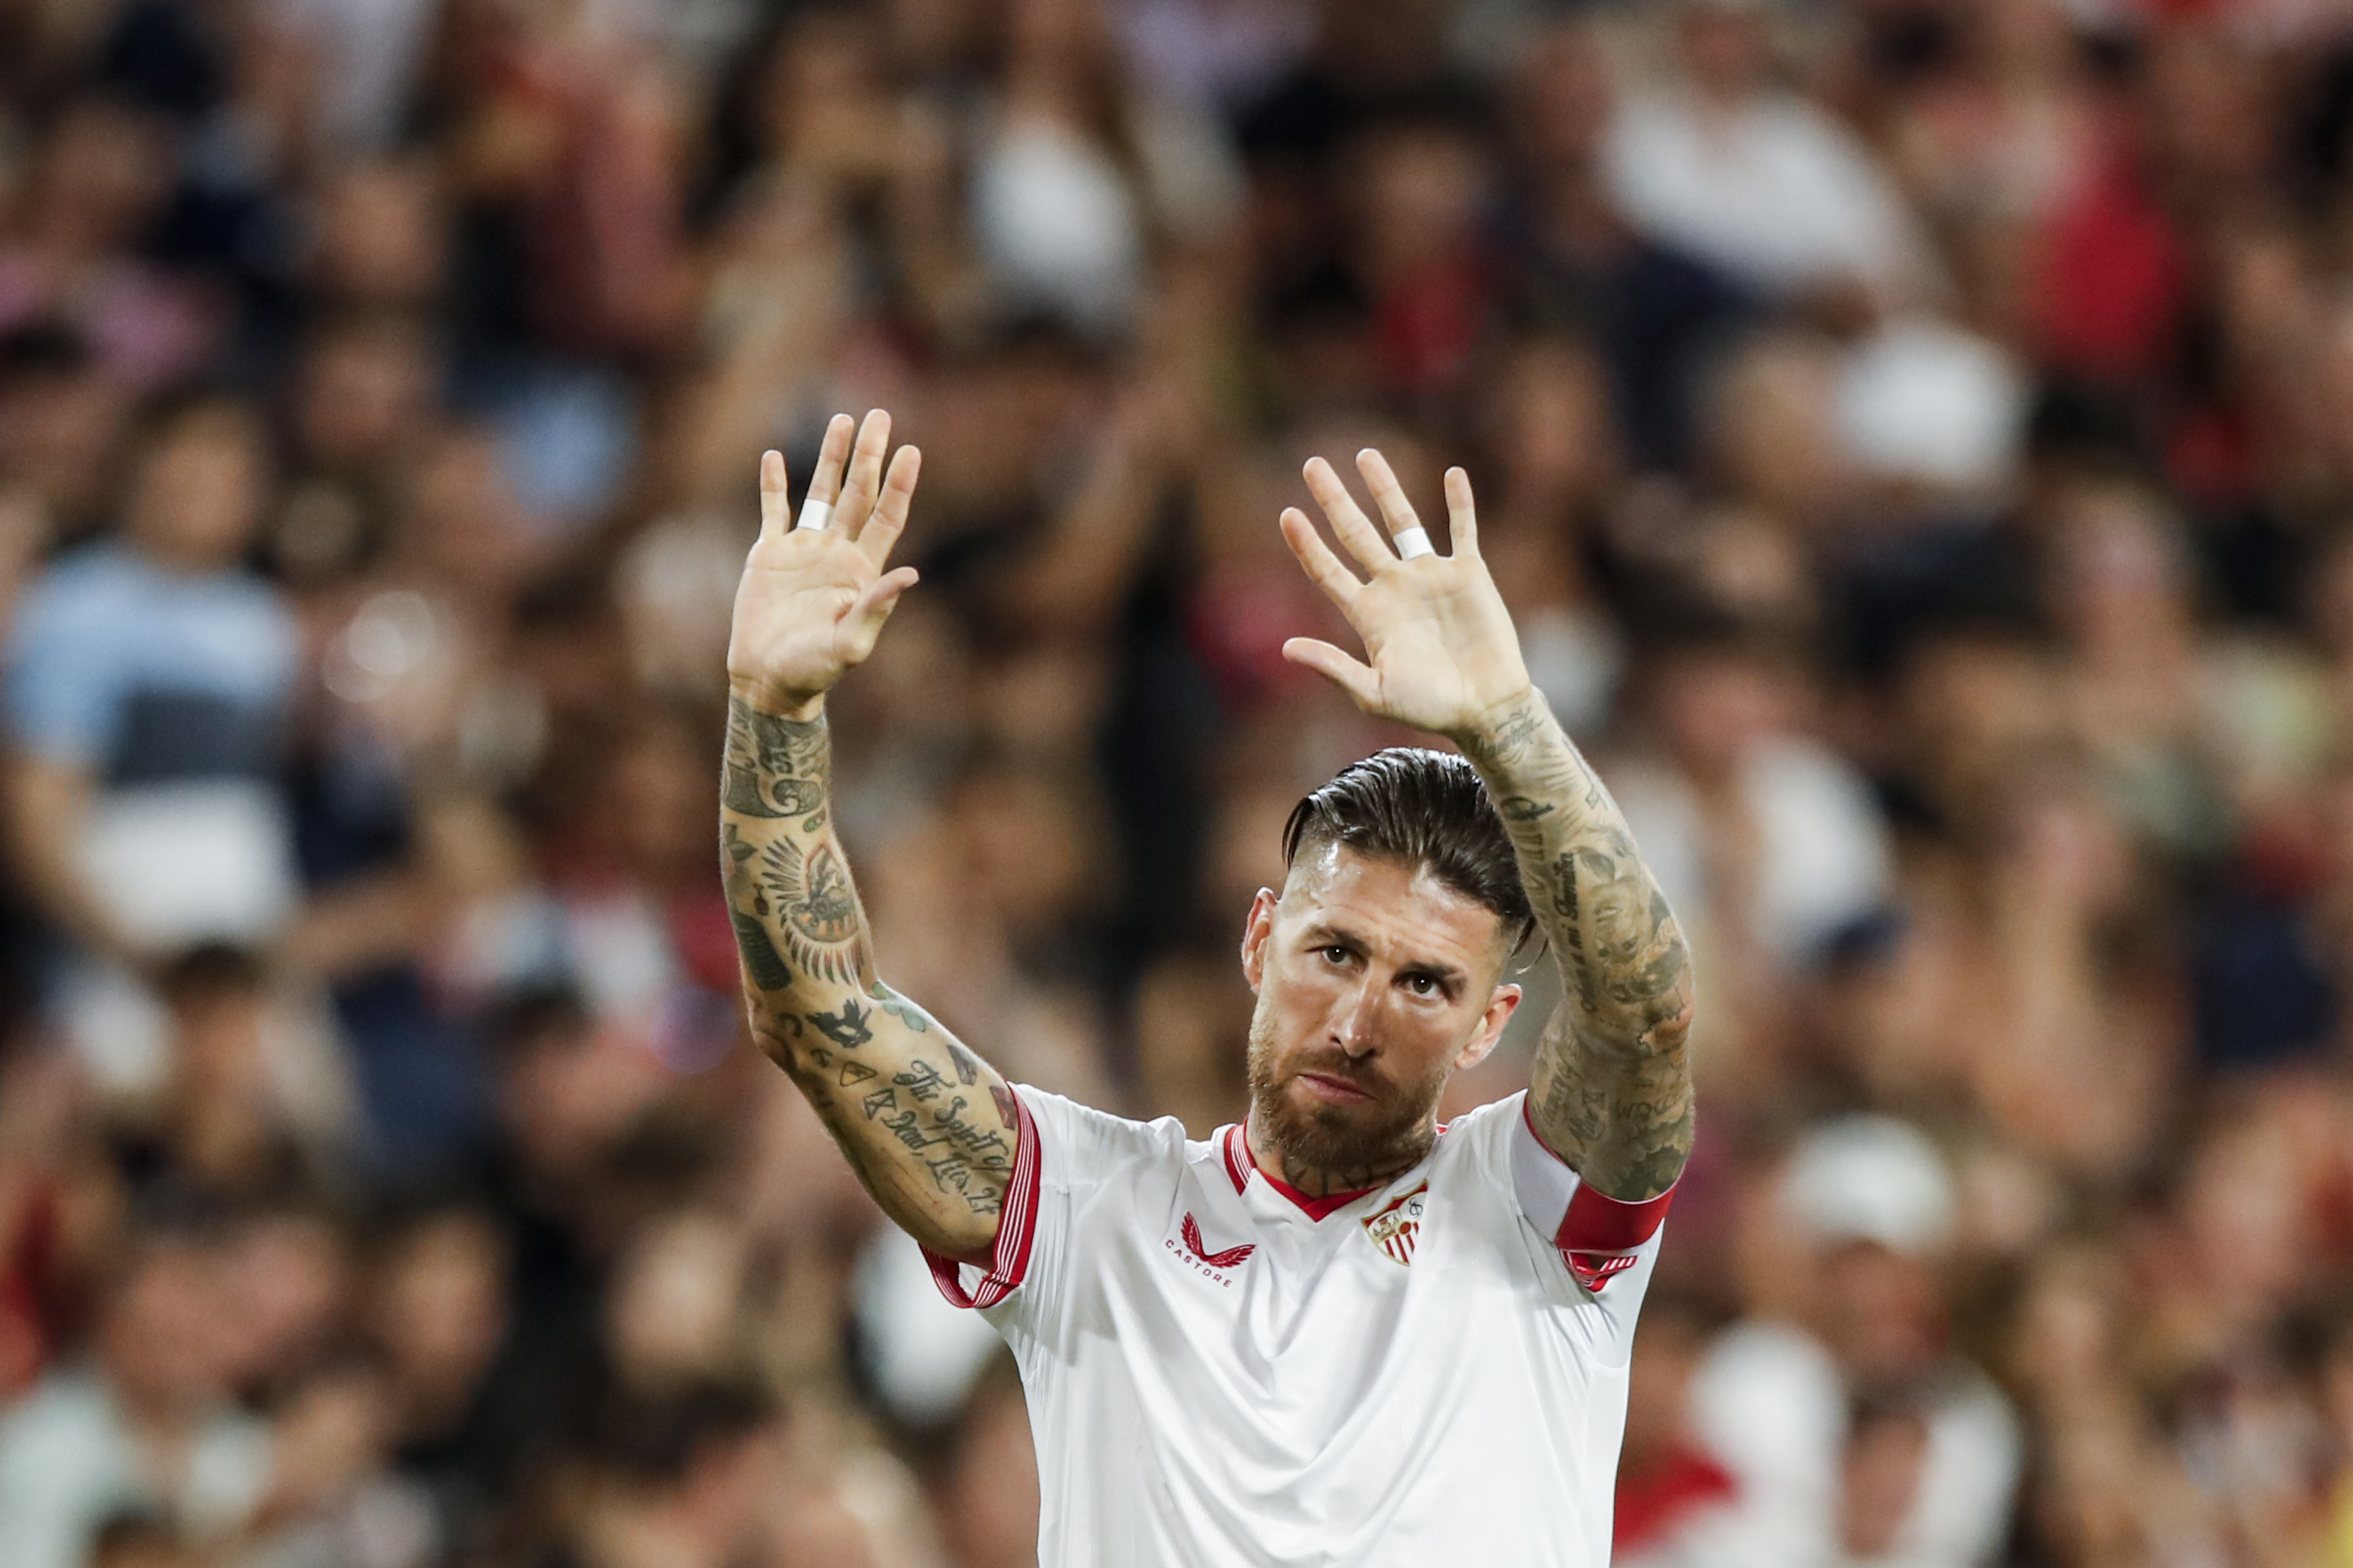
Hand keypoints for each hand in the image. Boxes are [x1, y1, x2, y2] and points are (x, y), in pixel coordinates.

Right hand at [727, 409, 921, 717]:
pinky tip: (774, 456)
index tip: (911, 451)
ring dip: (832, 457)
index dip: (899, 485)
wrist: (769, 679)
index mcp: (862, 570)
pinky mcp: (770, 555)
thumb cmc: (816, 668)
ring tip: (841, 419)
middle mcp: (837, 552)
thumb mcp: (851, 641)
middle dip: (869, 455)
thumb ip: (878, 606)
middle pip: (858, 493)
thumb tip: (912, 573)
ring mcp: (804, 550)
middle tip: (879, 415)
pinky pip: (773, 511)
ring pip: (821, 493)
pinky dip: (773, 484)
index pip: (886, 516)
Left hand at [1278, 450, 1532, 739]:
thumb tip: (1286, 648)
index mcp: (1368, 614)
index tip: (1288, 514)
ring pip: (1403, 521)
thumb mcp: (1373, 693)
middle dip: (1333, 499)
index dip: (1306, 545)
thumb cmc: (1429, 707)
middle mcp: (1394, 588)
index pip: (1327, 571)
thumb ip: (1333, 668)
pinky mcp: (1469, 574)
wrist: (1486, 708)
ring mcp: (1430, 577)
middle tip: (1312, 464)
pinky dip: (1460, 503)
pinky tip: (1453, 474)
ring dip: (1385, 488)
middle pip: (1355, 533)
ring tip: (1366, 455)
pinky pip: (1463, 530)